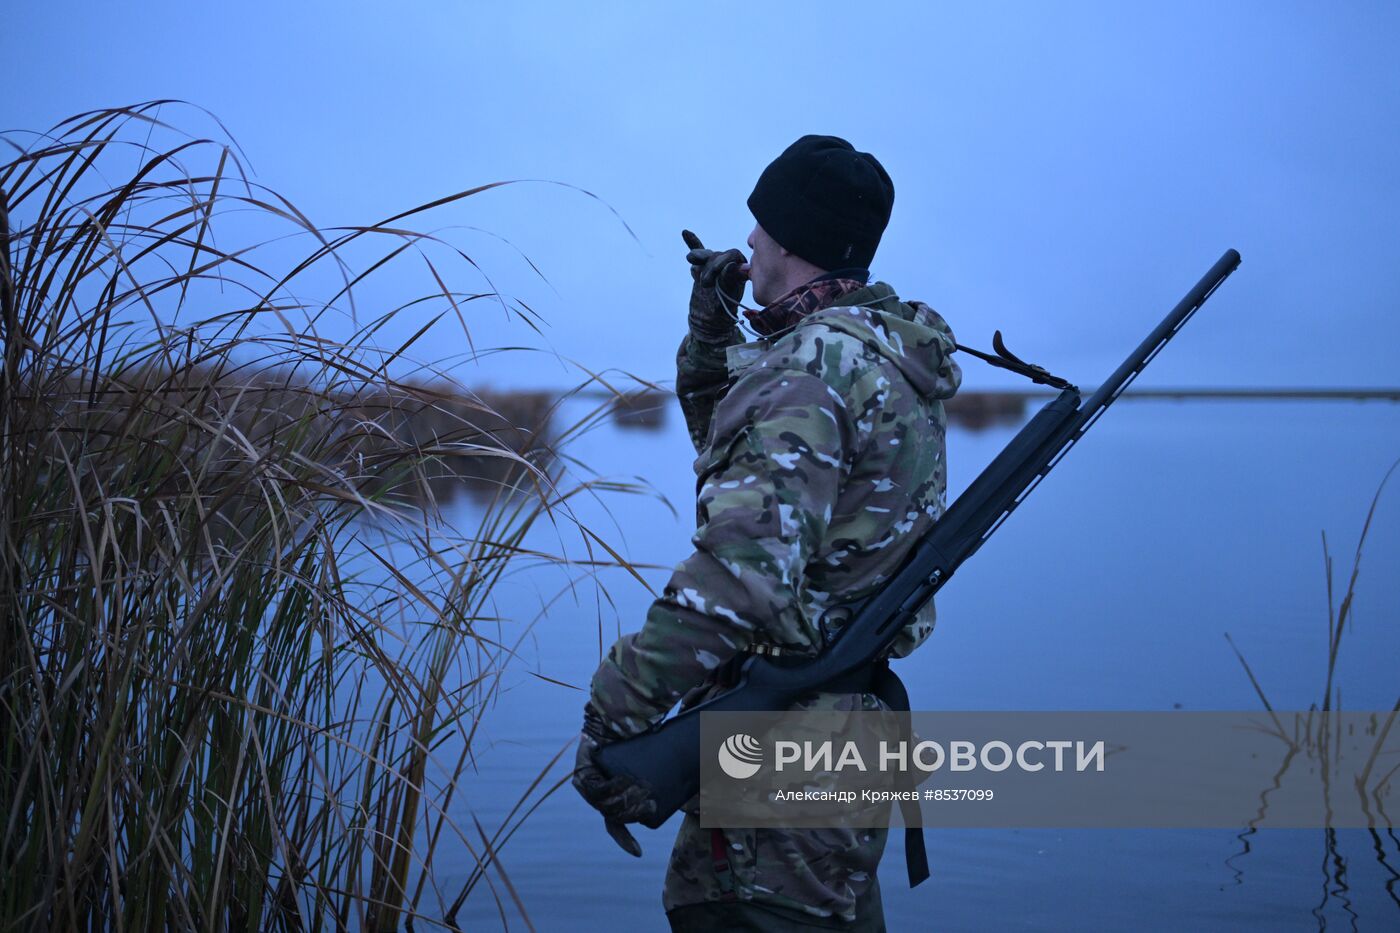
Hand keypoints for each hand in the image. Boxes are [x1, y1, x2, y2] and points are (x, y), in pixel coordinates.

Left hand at [572, 710, 655, 856]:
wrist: (613, 718)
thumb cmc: (633, 740)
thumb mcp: (650, 764)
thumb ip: (665, 776)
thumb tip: (704, 779)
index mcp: (613, 798)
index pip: (616, 826)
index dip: (625, 841)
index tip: (637, 854)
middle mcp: (598, 797)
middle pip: (615, 817)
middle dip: (633, 811)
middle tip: (648, 799)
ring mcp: (588, 788)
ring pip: (607, 806)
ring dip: (624, 799)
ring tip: (637, 785)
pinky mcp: (582, 776)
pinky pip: (596, 791)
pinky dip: (611, 787)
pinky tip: (623, 779)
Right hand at [682, 229, 747, 344]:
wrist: (709, 321)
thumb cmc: (723, 311)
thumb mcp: (727, 297)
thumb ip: (729, 280)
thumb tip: (732, 265)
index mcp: (740, 267)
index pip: (731, 255)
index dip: (723, 262)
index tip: (717, 274)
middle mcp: (727, 263)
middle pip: (717, 255)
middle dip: (710, 267)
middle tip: (705, 284)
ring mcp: (713, 264)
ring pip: (705, 256)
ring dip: (699, 261)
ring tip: (695, 270)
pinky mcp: (701, 267)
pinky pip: (698, 252)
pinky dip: (692, 242)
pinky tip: (685, 233)